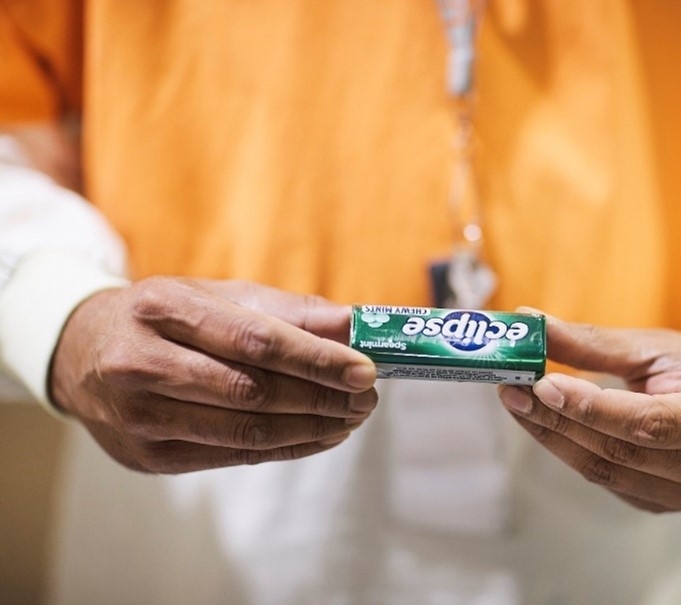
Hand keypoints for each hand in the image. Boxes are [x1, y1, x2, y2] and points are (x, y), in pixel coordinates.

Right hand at [50, 277, 377, 472]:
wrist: (82, 354)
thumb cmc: (167, 318)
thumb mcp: (217, 296)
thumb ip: (287, 310)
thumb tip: (355, 323)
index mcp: (163, 308)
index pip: (254, 340)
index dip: (316, 358)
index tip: (366, 369)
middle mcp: (142, 362)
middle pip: (252, 390)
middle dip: (323, 397)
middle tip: (368, 397)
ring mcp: (140, 417)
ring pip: (245, 431)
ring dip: (312, 427)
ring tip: (352, 417)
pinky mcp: (148, 457)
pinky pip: (233, 456)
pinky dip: (287, 447)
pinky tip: (321, 435)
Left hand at [498, 312, 680, 512]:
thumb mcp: (657, 345)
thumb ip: (594, 341)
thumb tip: (530, 323)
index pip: (652, 422)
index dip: (593, 408)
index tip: (542, 385)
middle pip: (623, 452)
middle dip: (559, 419)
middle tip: (511, 389)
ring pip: (609, 472)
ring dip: (555, 437)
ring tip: (517, 402)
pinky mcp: (669, 506)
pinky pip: (610, 483)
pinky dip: (572, 452)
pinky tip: (547, 424)